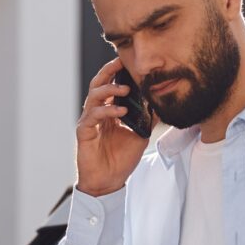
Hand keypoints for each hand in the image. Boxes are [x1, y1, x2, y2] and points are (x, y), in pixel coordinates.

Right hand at [76, 57, 153, 196]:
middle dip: (109, 72)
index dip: (116, 73)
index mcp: (108, 112)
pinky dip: (107, 111)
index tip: (127, 62)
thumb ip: (147, 118)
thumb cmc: (121, 160)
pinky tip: (121, 112)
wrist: (109, 182)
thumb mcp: (140, 135)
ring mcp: (89, 122)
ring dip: (109, 90)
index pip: (110, 86)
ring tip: (124, 90)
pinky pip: (93, 116)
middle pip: (98, 85)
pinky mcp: (84, 132)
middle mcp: (97, 113)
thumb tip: (160, 103)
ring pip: (93, 97)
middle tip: (120, 64)